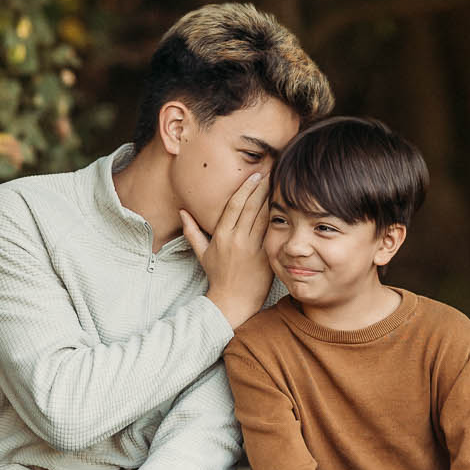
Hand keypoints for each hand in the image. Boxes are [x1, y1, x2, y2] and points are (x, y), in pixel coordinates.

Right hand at [180, 172, 272, 329]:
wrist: (233, 302)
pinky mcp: (266, 256)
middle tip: (274, 168)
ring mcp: (253, 248)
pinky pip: (274, 233)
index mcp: (222, 236)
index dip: (246, 188)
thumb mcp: (202, 254)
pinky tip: (287, 206)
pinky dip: (280, 218)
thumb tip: (182, 212)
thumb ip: (192, 231)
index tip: (255, 174)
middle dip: (263, 186)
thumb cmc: (218, 276)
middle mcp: (237, 239)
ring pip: (265, 217)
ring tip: (282, 181)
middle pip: (252, 206)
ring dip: (273, 197)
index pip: (234, 205)